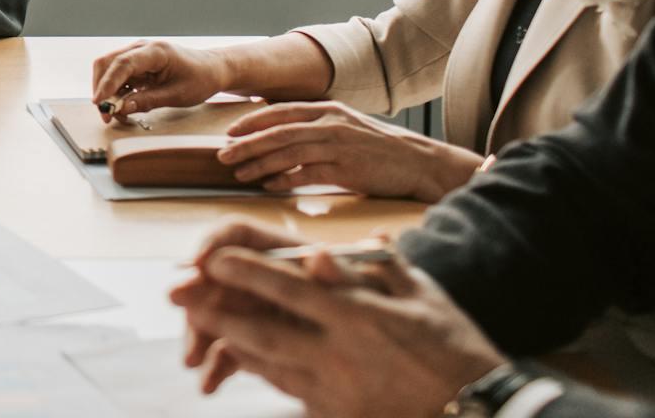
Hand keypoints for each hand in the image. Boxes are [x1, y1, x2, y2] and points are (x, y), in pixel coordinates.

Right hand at [90, 40, 230, 121]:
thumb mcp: (177, 95)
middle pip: (108, 63)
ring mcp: (138, 54)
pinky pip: (118, 76)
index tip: (100, 103)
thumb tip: (122, 108)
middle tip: (106, 115)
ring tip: (117, 115)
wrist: (211, 69)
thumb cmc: (200, 79)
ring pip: (109, 69)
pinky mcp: (137, 63)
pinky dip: (115, 91)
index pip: (123, 64)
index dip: (108, 83)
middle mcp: (142, 48)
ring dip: (107, 92)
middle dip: (102, 89)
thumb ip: (148, 101)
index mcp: (156, 52)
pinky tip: (123, 107)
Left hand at [174, 228, 506, 417]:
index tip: (211, 258)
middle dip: (214, 312)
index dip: (246, 273)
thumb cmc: (451, 343)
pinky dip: (263, 373)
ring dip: (230, 344)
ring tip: (196, 327)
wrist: (479, 411)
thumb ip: (368, 268)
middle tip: (175, 293)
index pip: (289, 290)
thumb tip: (316, 253)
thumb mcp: (419, 294)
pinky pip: (289, 392)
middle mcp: (341, 356)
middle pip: (263, 331)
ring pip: (268, 365)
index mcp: (358, 317)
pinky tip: (242, 360)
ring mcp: (337, 393)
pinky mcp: (336, 417)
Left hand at [218, 102, 480, 200]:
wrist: (419, 162)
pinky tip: (269, 185)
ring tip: (239, 173)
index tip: (230, 133)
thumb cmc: (380, 149)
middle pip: (277, 132)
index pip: (280, 112)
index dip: (252, 122)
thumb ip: (317, 129)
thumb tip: (283, 139)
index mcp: (328, 110)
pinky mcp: (347, 168)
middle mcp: (330, 123)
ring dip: (259, 163)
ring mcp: (338, 145)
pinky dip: (285, 179)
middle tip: (223, 155)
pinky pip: (308, 173)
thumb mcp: (346, 127)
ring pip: (288, 151)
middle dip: (247, 144)